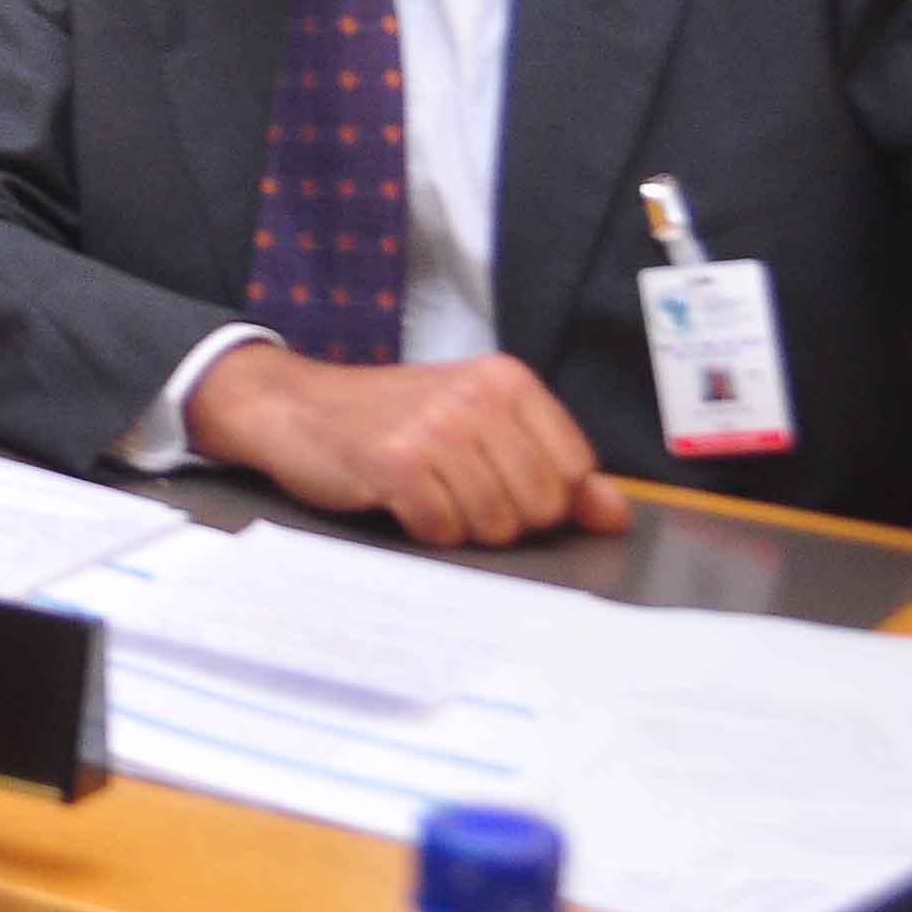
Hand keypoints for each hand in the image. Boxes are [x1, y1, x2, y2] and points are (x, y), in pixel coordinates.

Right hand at [186, 343, 630, 547]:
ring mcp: (436, 427)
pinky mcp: (396, 462)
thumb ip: (553, 468)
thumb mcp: (478, 429)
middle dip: (504, 518)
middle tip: (454, 489)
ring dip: (460, 526)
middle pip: (540, 506)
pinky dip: (424, 529)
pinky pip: (443, 530)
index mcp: (508, 381)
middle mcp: (478, 396)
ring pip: (495, 524)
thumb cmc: (392, 421)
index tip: (497, 480)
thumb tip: (615, 515)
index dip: (544, 498)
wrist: (295, 407)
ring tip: (427, 493)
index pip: (575, 472)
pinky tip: (399, 500)